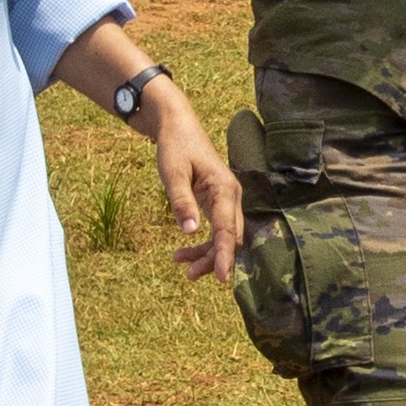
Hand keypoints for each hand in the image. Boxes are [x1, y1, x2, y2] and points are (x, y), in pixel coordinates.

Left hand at [143, 77, 240, 278]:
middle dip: (213, 259)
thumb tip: (191, 232)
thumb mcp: (173, 174)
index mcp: (224, 189)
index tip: (223, 278)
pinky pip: (215, 229)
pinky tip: (181, 251)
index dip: (225, 255)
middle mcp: (231, 196)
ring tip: (182, 265)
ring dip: (206, 254)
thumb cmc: (176, 147)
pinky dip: (201, 243)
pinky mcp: (217, 203)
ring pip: (223, 236)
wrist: (178, 127)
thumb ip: (182, 202)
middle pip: (229, 237)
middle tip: (188, 274)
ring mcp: (225, 200)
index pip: (228, 230)